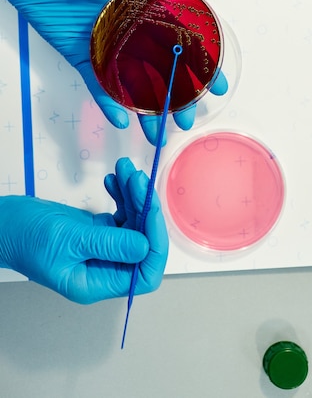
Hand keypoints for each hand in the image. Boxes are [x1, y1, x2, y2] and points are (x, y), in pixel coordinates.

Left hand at [0, 0, 188, 139]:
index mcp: (143, 9)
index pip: (179, 40)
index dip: (199, 62)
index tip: (214, 83)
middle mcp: (130, 32)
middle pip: (160, 70)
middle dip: (176, 96)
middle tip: (187, 117)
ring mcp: (108, 47)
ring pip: (133, 83)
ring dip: (146, 108)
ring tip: (158, 131)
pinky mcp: (84, 57)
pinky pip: (99, 84)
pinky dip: (109, 103)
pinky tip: (121, 120)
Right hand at [0, 158, 167, 302]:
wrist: (2, 223)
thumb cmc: (25, 237)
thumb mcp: (69, 240)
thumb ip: (109, 244)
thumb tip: (146, 247)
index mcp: (98, 282)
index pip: (145, 273)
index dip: (156, 243)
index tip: (151, 209)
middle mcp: (104, 268)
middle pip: (142, 242)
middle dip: (144, 208)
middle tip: (136, 179)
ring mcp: (102, 248)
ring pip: (133, 223)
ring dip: (134, 195)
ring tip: (126, 170)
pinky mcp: (96, 230)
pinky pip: (120, 213)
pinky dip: (122, 194)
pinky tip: (115, 179)